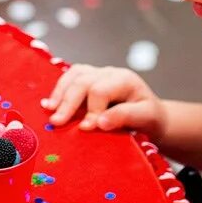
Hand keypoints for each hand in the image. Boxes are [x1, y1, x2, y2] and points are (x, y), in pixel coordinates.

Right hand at [41, 65, 164, 134]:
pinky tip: (50, 104)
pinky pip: (70, 78)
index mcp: (125, 80)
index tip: (86, 128)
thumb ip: (125, 117)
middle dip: (68, 102)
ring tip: (49, 110)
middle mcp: (109, 73)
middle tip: (57, 122)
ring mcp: (98, 74)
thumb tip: (100, 122)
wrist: (152, 115)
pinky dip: (59, 90)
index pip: (100, 91)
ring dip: (59, 93)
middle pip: (82, 81)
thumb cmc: (150, 117)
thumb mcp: (147, 118)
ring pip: (73, 75)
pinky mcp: (89, 80)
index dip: (91, 110)